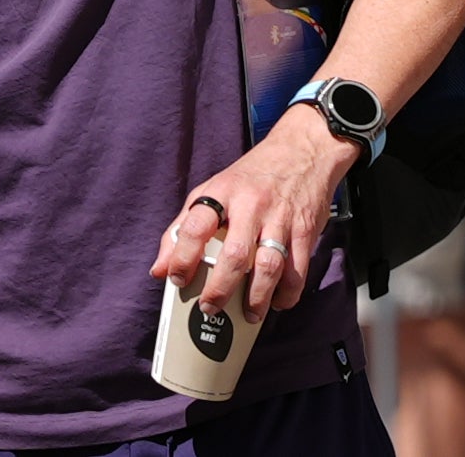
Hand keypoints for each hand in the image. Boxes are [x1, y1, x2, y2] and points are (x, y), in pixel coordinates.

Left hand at [150, 102, 357, 323]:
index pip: (196, 227)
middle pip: (234, 255)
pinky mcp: (305, 230)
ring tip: (248, 314)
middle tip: (210, 308)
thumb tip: (159, 269)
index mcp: (222, 192)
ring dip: (257, 298)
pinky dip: (287, 293)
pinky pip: (296, 270)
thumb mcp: (213, 189)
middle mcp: (250, 205)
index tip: (175, 279)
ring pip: (268, 267)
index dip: (181, 257)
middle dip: (220, 289)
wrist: (302, 150)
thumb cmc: (251, 177)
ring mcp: (280, 218)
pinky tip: (278, 301)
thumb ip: (184, 228)